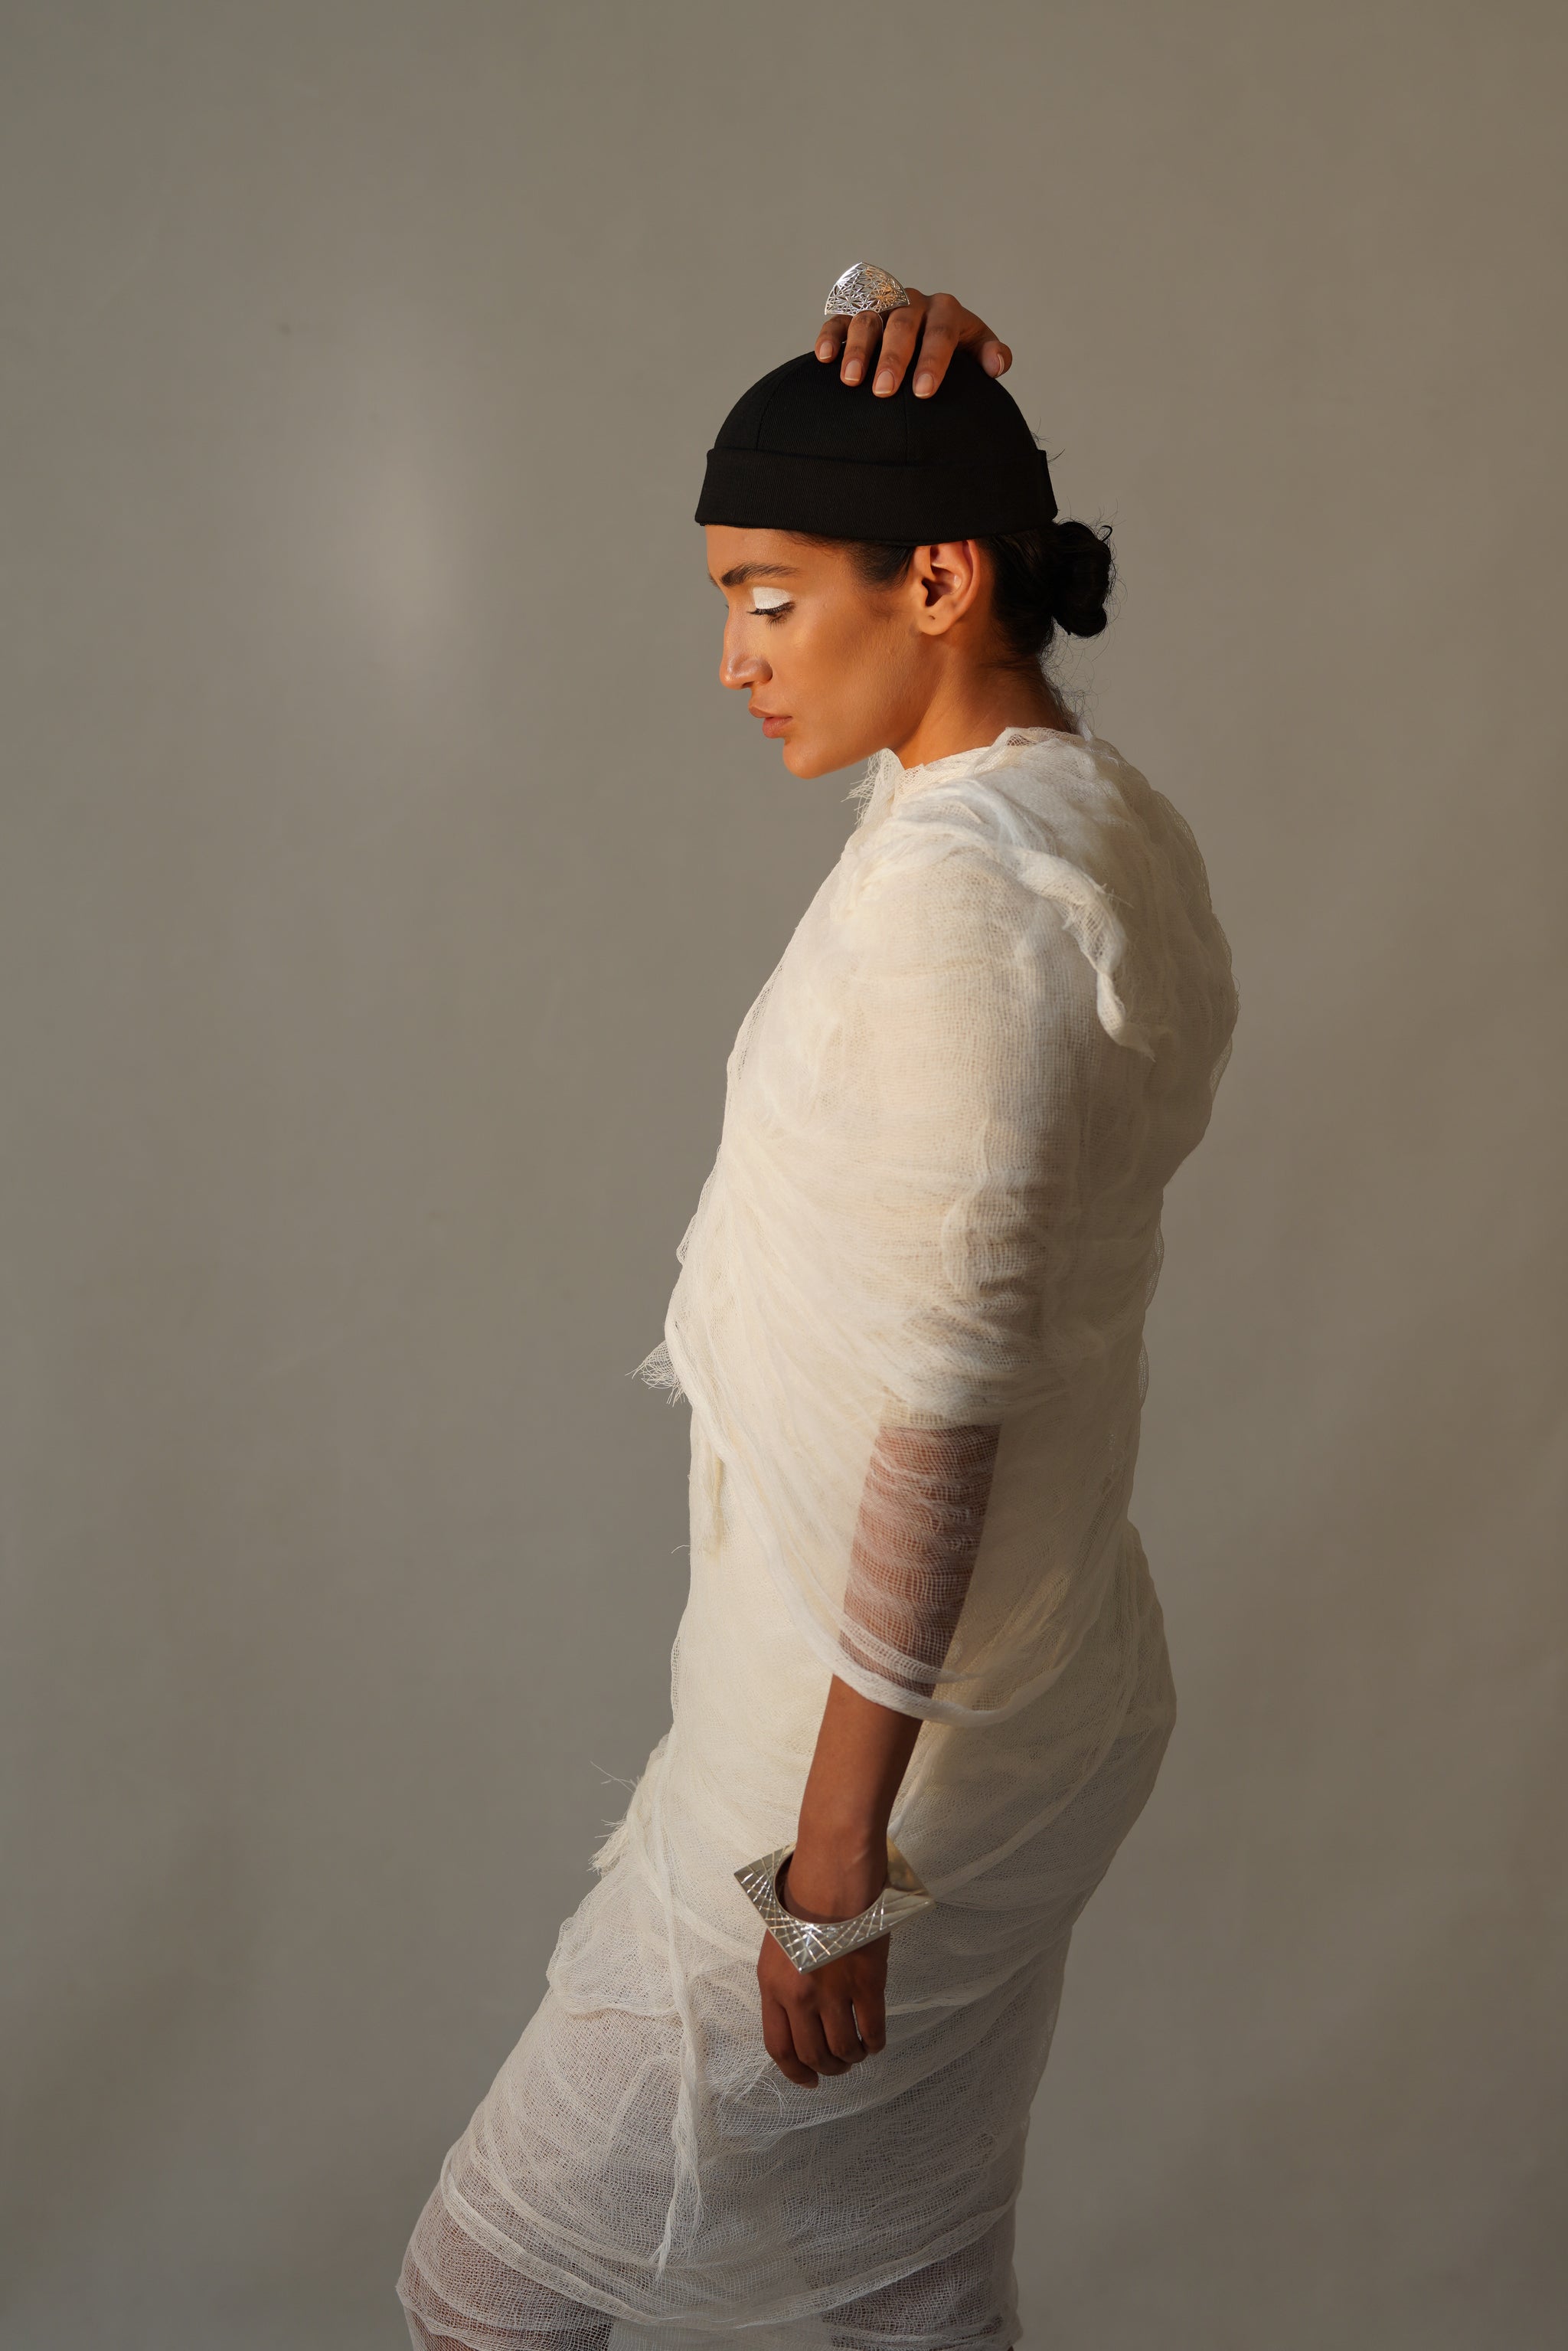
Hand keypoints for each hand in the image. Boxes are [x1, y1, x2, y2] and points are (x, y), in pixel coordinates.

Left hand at [756, 1848, 889, 2087]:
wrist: (833, 1868)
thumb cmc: (805, 1895)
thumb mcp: (780, 1943)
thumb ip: (786, 1980)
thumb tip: (802, 2016)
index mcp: (771, 1984)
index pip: (779, 2046)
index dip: (795, 2071)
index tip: (809, 2080)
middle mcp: (798, 1995)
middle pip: (813, 2054)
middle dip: (828, 2067)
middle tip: (841, 2063)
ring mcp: (833, 1991)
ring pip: (843, 2049)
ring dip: (853, 2057)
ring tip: (859, 2051)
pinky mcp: (867, 1982)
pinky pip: (872, 2030)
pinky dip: (875, 2042)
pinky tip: (876, 2040)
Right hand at [814, 287, 1011, 400]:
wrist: (925, 333)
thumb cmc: (952, 351)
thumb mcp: (975, 350)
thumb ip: (989, 354)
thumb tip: (997, 365)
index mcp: (944, 310)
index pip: (941, 331)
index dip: (932, 359)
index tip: (924, 391)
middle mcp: (912, 302)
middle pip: (902, 323)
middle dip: (893, 357)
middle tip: (885, 391)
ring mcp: (881, 307)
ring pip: (868, 320)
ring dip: (859, 349)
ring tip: (852, 381)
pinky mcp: (853, 315)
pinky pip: (839, 320)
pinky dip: (830, 337)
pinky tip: (824, 358)